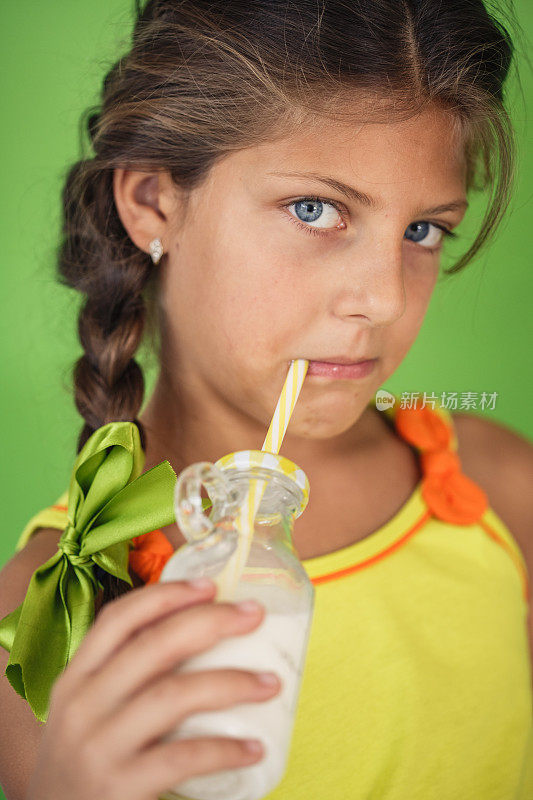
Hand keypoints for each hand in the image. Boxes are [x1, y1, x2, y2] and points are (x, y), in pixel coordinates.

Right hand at [26, 579, 279, 799]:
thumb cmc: (86, 760)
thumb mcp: (88, 710)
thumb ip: (125, 675)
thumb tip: (199, 631)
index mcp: (75, 677)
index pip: (118, 619)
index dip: (166, 595)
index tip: (210, 585)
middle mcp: (81, 706)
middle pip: (153, 646)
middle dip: (211, 622)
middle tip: (255, 615)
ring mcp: (98, 747)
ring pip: (173, 696)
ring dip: (230, 683)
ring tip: (271, 683)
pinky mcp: (119, 788)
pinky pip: (183, 757)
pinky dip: (224, 749)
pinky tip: (254, 746)